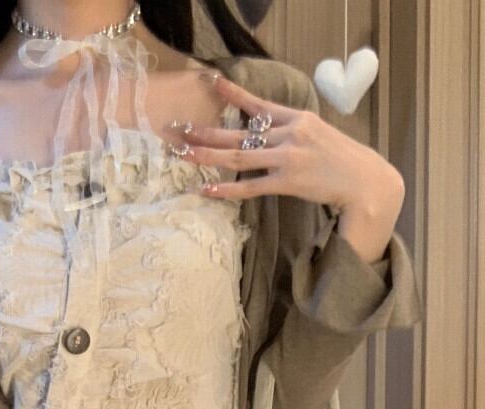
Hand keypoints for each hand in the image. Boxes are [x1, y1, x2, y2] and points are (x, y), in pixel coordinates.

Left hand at [168, 71, 404, 219]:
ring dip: (207, 155)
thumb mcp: (319, 136)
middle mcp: (290, 133)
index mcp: (298, 119)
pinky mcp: (288, 181)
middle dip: (206, 130)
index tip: (211, 81)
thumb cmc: (343, 163)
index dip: (234, 93)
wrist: (367, 183)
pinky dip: (227, 189)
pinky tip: (206, 189)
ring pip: (239, 156)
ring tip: (182, 153)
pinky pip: (250, 186)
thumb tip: (269, 136)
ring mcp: (288, 157)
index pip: (259, 104)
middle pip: (239, 132)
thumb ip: (293, 133)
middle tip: (180, 129)